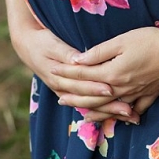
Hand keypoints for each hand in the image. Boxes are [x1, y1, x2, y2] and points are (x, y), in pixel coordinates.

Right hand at [15, 22, 138, 124]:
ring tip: (130, 115)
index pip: (81, 85)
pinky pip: (88, 105)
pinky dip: (103, 110)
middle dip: (109, 106)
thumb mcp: (53, 45)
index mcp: (58, 78)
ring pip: (91, 106)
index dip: (96, 87)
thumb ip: (67, 53)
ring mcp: (67, 93)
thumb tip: (79, 60)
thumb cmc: (42, 42)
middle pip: (89, 101)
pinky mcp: (70, 92)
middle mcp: (63, 89)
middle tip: (129, 110)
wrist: (28, 47)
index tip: (111, 89)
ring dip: (110, 112)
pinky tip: (118, 114)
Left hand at [51, 26, 158, 120]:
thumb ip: (99, 52)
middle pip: (92, 96)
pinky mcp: (149, 95)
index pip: (83, 75)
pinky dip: (121, 116)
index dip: (67, 73)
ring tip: (80, 113)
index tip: (53, 71)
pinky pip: (132, 110)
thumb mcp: (122, 41)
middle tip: (58, 97)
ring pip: (109, 108)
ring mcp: (136, 94)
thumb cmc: (152, 41)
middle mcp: (121, 88)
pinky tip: (116, 118)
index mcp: (112, 73)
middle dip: (74, 96)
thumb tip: (77, 59)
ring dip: (93, 110)